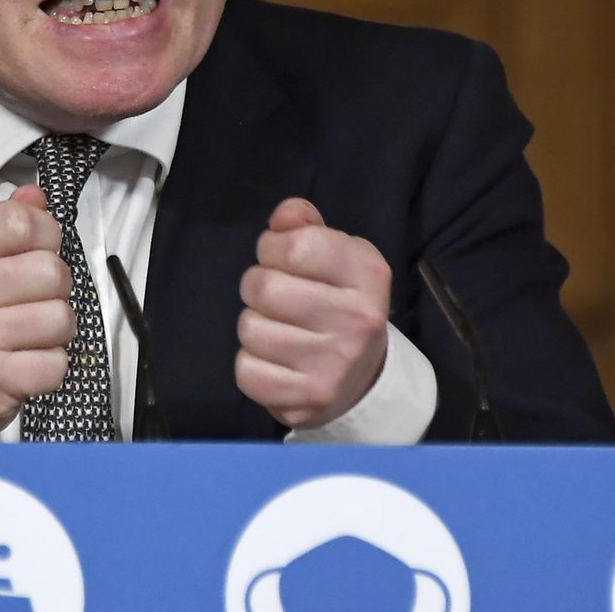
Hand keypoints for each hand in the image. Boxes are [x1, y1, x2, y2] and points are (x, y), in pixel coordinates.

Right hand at [0, 184, 74, 439]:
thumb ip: (1, 226)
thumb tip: (36, 195)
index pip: (22, 221)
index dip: (47, 234)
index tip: (38, 249)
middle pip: (51, 271)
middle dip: (55, 288)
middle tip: (31, 301)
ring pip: (61, 318)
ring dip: (55, 330)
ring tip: (26, 334)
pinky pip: (56, 364)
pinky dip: (49, 366)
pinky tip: (23, 362)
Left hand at [235, 198, 391, 428]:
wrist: (363, 378)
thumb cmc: (340, 303)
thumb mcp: (338, 256)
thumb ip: (306, 227)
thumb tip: (284, 217)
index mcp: (368, 274)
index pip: (297, 245)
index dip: (273, 246)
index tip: (278, 256)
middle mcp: (357, 319)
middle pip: (265, 287)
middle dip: (256, 285)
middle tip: (272, 295)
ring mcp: (334, 364)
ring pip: (250, 329)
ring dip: (254, 325)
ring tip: (278, 328)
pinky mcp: (309, 399)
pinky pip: (246, 371)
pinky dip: (251, 363)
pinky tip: (275, 361)